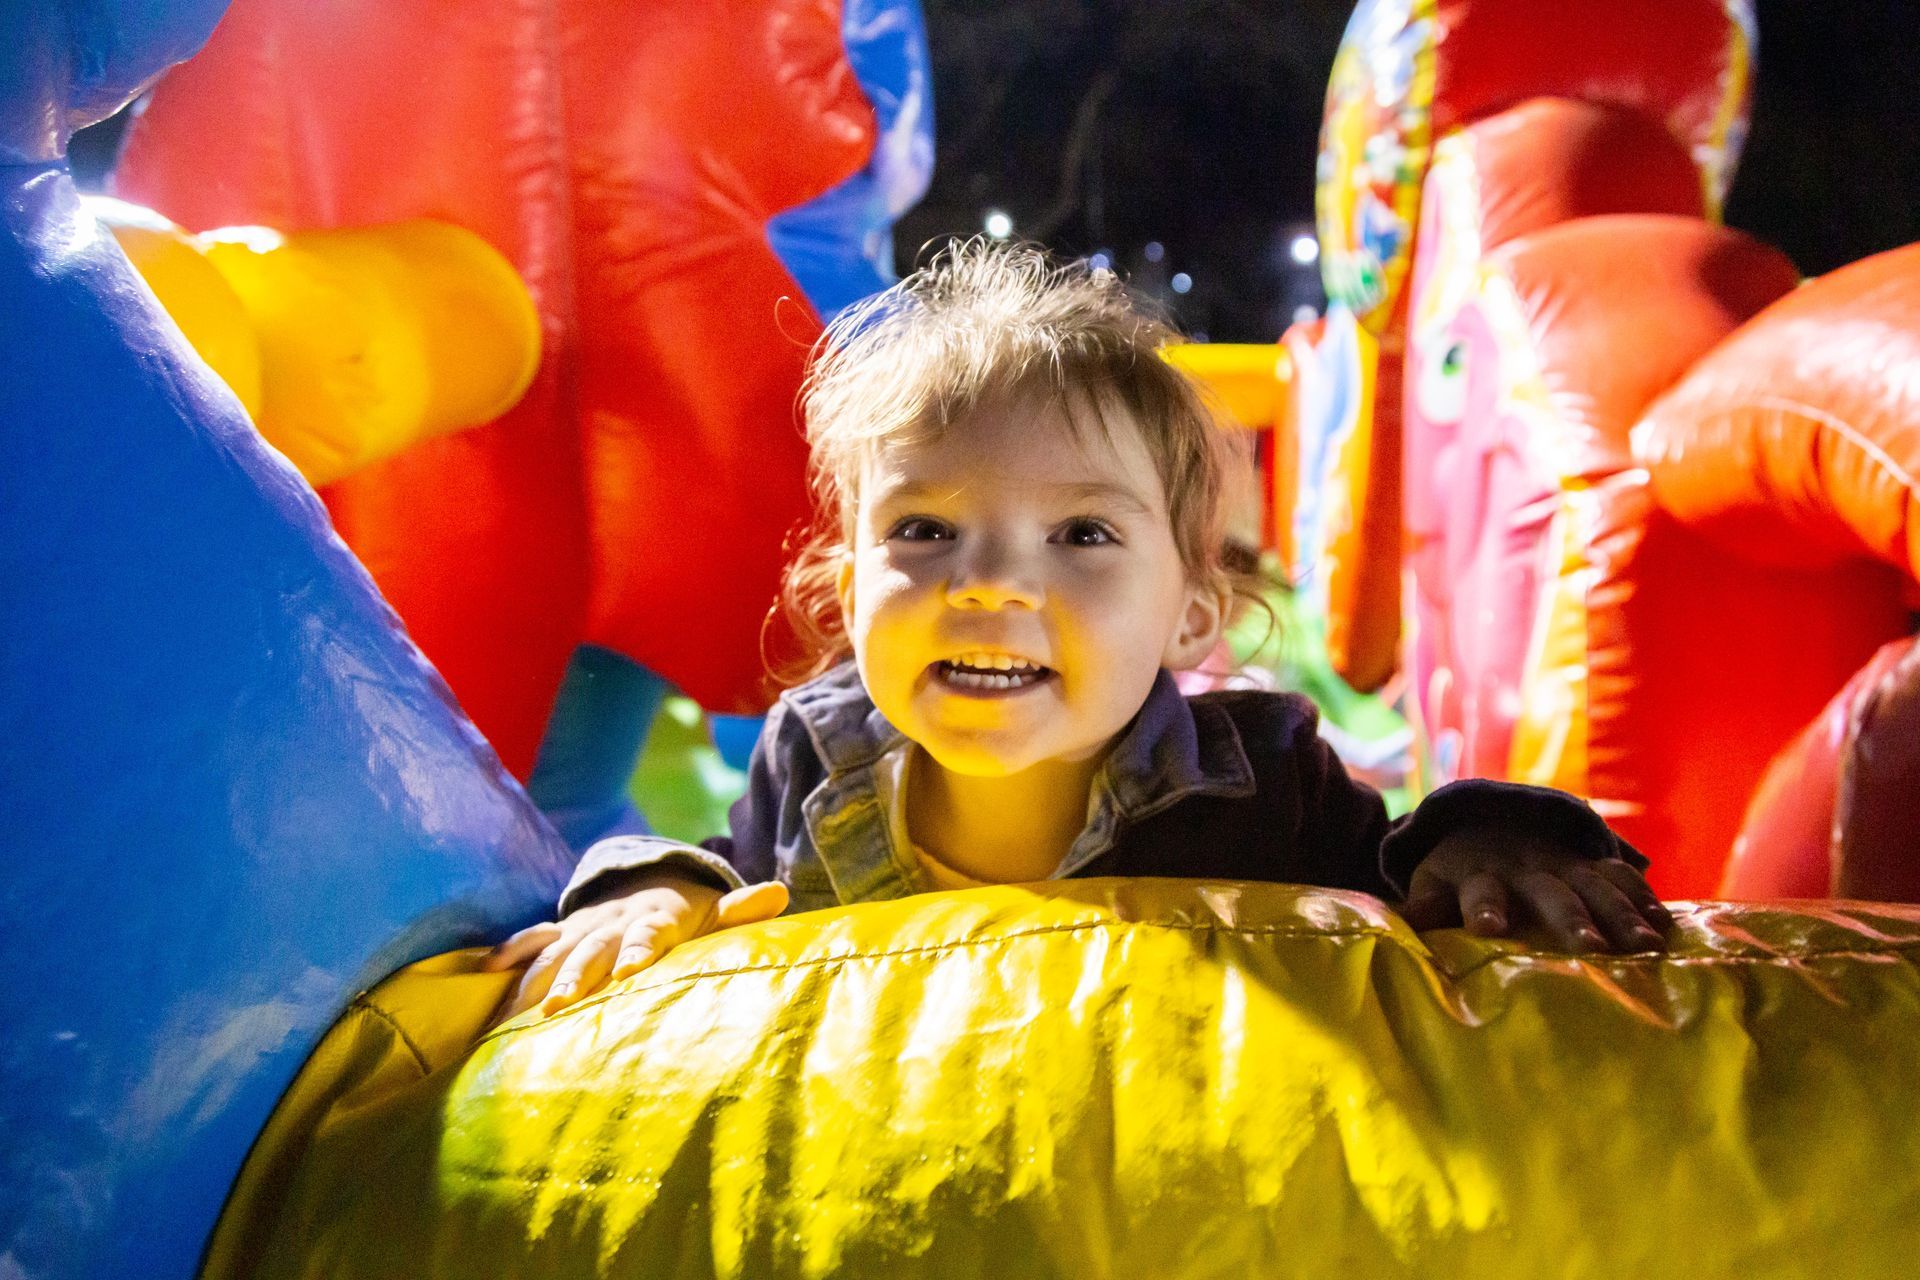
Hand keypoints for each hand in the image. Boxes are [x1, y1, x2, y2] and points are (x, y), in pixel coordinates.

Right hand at [484, 871, 788, 1019]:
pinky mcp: (558, 936)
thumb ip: (741, 911)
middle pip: (591, 950)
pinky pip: (528, 945)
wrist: (645, 883)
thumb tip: (779, 892)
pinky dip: (506, 958)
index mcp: (654, 919)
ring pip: (553, 953)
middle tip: (560, 1008)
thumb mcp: (714, 912)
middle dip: (574, 978)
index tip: (629, 974)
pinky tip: (484, 975)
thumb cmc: (686, 913)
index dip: (639, 951)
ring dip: (535, 980)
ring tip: (515, 1015)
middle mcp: (613, 923)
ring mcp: (581, 929)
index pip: (648, 934)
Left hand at [1400, 830, 1671, 952]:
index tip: (1489, 928)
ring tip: (1645, 947)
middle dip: (1569, 918)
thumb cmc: (1455, 871)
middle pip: (1548, 893)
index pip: (1479, 892)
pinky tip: (1668, 928)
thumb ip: (1420, 908)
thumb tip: (1393, 930)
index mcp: (1478, 874)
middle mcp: (1524, 867)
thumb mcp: (1431, 883)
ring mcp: (1562, 863)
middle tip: (1589, 947)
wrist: (1485, 821)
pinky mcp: (1589, 864)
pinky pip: (1620, 878)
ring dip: (1620, 914)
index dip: (1483, 909)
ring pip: (1594, 886)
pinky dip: (1645, 899)